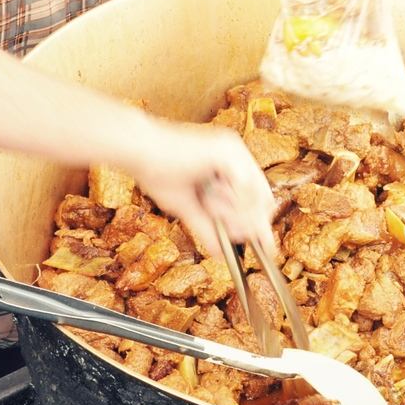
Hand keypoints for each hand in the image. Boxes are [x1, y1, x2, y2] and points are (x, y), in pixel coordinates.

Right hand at [128, 119, 275, 261]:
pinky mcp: (226, 152)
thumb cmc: (157, 174)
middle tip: (225, 230)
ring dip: (230, 211)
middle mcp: (237, 153)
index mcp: (231, 163)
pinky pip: (245, 186)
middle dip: (246, 223)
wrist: (140, 154)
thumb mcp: (187, 208)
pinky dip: (230, 200)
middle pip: (264, 199)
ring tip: (205, 203)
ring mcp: (234, 150)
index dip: (259, 223)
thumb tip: (221, 254)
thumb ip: (207, 228)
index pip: (260, 197)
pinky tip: (209, 196)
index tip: (263, 247)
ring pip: (255, 195)